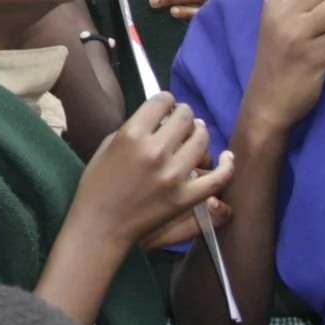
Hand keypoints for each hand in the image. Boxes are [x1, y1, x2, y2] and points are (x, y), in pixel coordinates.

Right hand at [74, 93, 235, 248]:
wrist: (101, 224)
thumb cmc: (97, 183)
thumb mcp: (108, 146)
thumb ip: (133, 129)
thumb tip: (158, 119)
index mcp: (131, 134)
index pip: (160, 102)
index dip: (166, 99)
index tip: (166, 104)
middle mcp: (155, 151)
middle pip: (184, 118)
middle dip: (184, 113)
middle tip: (182, 117)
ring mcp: (174, 175)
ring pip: (201, 141)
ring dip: (201, 132)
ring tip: (197, 132)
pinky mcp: (186, 197)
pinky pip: (217, 178)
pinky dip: (226, 165)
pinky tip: (227, 157)